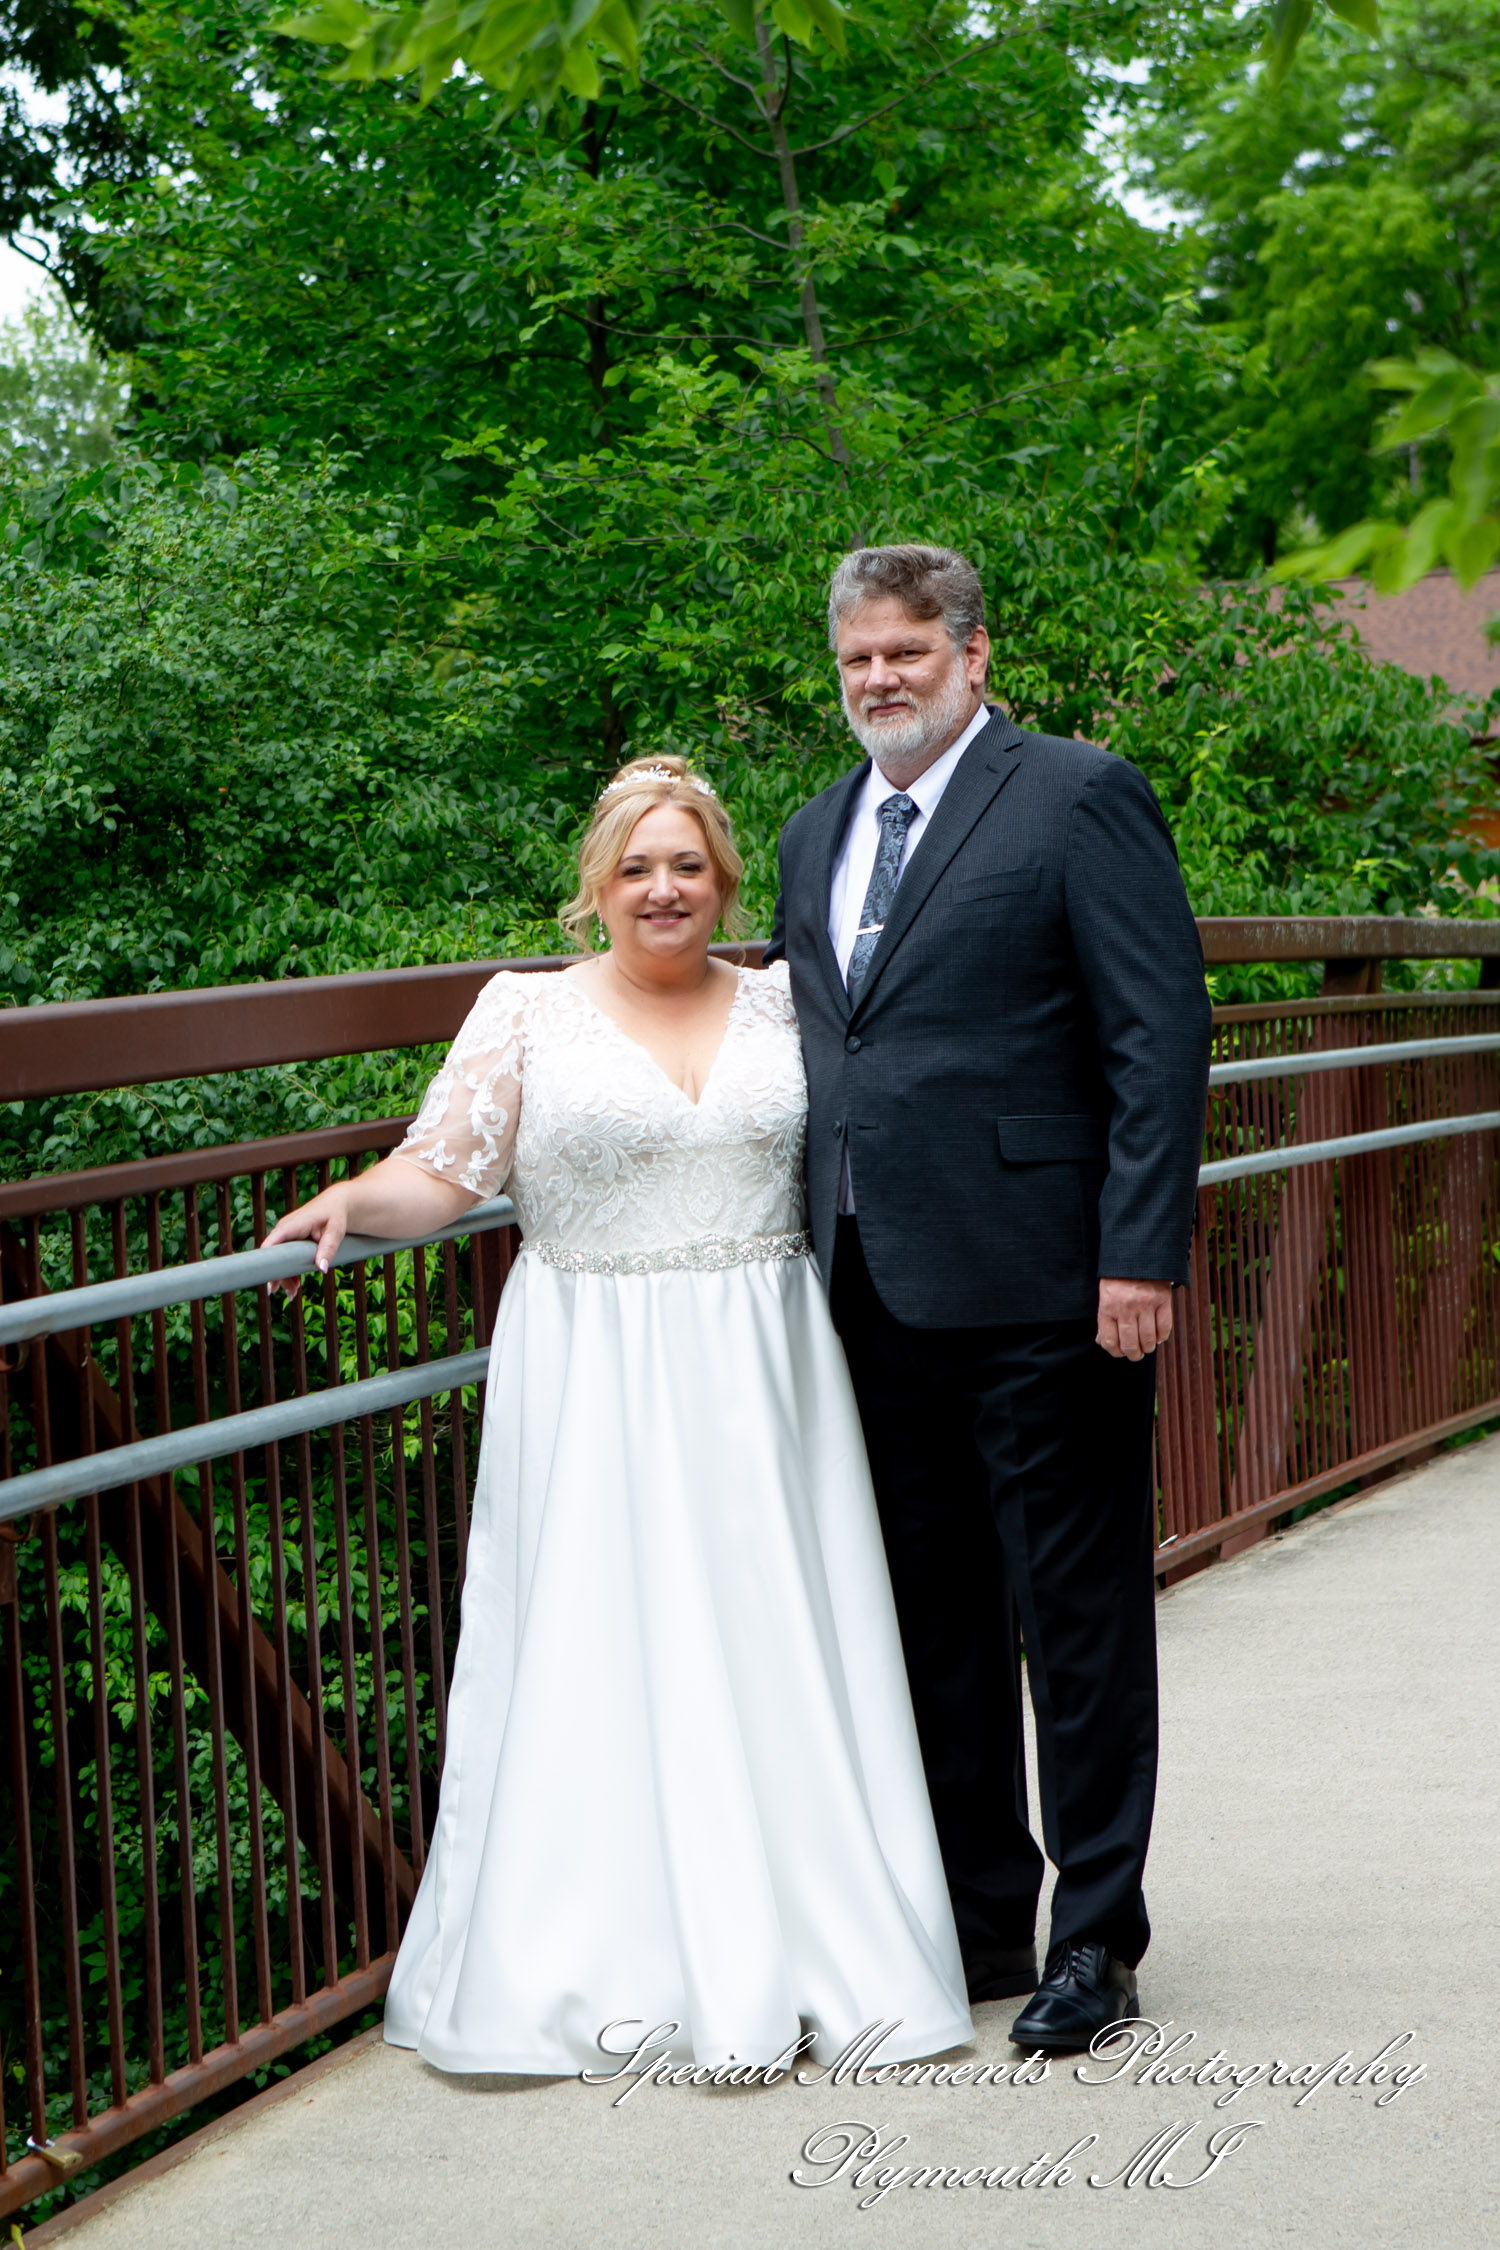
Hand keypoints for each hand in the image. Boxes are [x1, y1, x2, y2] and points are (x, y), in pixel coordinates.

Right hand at [261, 1183, 357, 1299]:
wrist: (336, 1204)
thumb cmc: (336, 1215)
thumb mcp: (335, 1231)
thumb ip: (328, 1248)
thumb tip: (321, 1269)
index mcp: (291, 1225)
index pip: (272, 1244)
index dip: (267, 1262)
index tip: (268, 1279)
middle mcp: (284, 1230)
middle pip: (273, 1257)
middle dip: (278, 1276)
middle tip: (289, 1294)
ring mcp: (285, 1236)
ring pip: (278, 1260)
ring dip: (284, 1277)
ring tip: (293, 1294)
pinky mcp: (289, 1241)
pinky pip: (284, 1258)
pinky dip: (289, 1272)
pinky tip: (295, 1285)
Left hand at [1096, 1277, 1173, 1360]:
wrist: (1138, 1253)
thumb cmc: (1119, 1276)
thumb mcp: (1105, 1295)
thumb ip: (1104, 1319)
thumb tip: (1102, 1342)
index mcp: (1108, 1307)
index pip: (1109, 1341)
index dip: (1115, 1352)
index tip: (1120, 1353)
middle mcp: (1126, 1307)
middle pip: (1129, 1344)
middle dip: (1133, 1355)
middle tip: (1136, 1355)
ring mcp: (1145, 1304)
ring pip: (1148, 1339)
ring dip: (1147, 1348)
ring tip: (1146, 1347)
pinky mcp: (1162, 1300)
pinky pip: (1164, 1328)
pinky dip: (1161, 1337)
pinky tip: (1157, 1336)